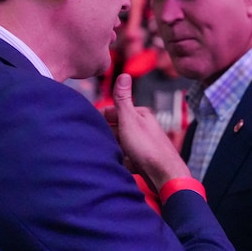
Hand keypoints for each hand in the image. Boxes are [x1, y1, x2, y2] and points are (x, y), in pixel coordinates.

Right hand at [103, 73, 190, 189]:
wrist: (164, 176)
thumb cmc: (147, 148)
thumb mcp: (130, 119)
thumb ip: (123, 99)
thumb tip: (124, 74)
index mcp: (141, 115)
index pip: (114, 111)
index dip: (100, 117)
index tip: (86, 124)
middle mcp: (143, 128)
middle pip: (116, 128)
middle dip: (105, 134)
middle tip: (92, 141)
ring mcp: (142, 144)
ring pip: (119, 144)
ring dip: (111, 149)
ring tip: (102, 154)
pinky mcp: (142, 161)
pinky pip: (125, 159)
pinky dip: (120, 162)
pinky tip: (116, 166)